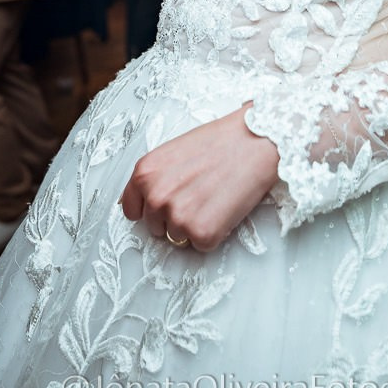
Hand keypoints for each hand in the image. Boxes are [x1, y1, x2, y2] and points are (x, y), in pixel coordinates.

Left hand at [120, 106, 280, 251]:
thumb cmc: (220, 142)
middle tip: (200, 195)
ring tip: (214, 198)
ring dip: (195, 226)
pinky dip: (215, 233)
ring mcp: (178, 218)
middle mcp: (156, 197)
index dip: (149, 209)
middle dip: (174, 217)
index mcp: (144, 174)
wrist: (256, 142)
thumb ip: (155, 177)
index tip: (165, 205)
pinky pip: (202, 245)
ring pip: (178, 237)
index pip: (131, 210)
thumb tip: (143, 203)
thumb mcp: (173, 152)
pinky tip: (225, 208)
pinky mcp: (202, 234)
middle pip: (155, 227)